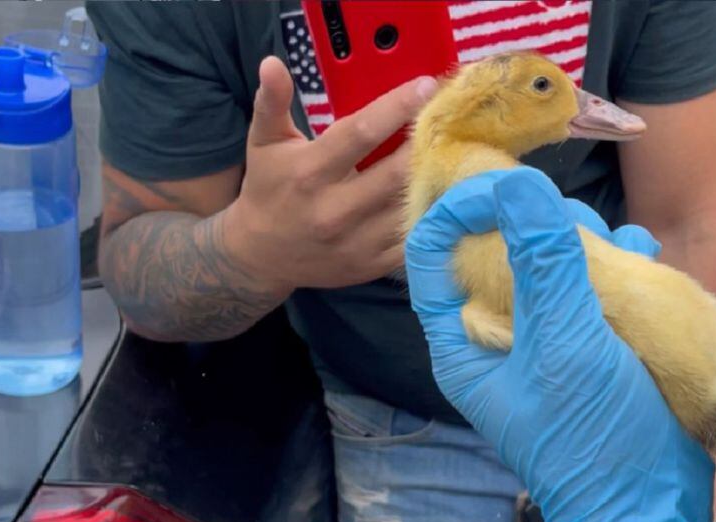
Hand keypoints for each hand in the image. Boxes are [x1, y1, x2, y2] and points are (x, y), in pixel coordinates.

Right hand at [222, 56, 437, 293]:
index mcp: (310, 172)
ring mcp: (357, 242)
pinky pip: (415, 238)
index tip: (425, 86)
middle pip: (397, 172)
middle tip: (449, 118)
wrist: (261, 256)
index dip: (397, 108)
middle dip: (427, 142)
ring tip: (454, 150)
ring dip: (436, 177)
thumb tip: (272, 62)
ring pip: (411, 206)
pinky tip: (446, 191)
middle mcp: (335, 209)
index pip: (361, 134)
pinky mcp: (373, 264)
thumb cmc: (268, 189)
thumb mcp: (263, 143)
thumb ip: (271, 101)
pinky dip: (433, 214)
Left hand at [405, 167, 710, 521]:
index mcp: (464, 338)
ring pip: (553, 253)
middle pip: (499, 242)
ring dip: (588, 240)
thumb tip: (514, 184)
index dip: (455, 208)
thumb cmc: (591, 435)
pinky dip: (620, 261)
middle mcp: (498, 329)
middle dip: (539, 223)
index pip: (431, 251)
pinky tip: (644, 261)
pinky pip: (597, 275)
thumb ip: (541, 262)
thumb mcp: (563, 344)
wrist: (650, 505)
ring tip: (621, 254)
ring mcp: (548, 329)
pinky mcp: (593, 332)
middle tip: (577, 234)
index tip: (498, 178)